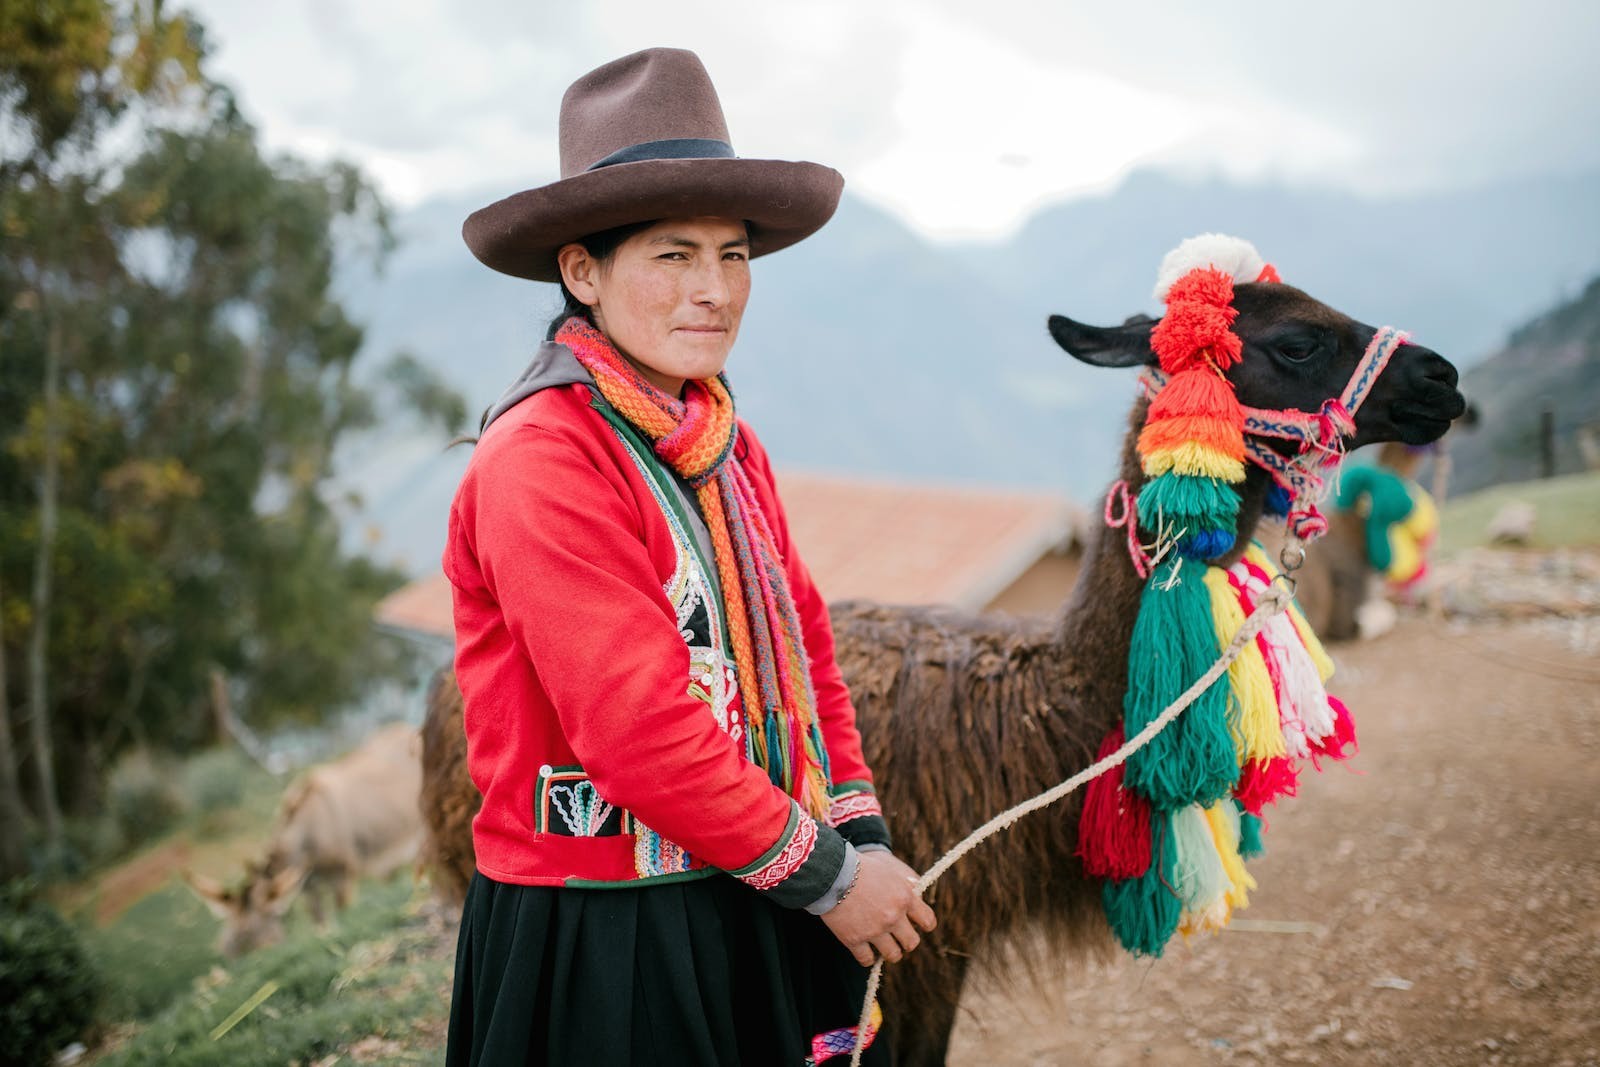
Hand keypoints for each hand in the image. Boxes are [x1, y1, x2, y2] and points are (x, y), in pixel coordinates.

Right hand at [820, 850, 936, 966]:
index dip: (924, 925)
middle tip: (897, 938)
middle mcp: (893, 916)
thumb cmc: (859, 866)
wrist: (830, 872)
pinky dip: (867, 957)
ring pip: (893, 955)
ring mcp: (874, 930)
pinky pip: (867, 960)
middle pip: (912, 943)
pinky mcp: (854, 940)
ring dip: (889, 952)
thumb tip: (917, 895)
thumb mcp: (888, 870)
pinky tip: (863, 950)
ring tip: (882, 946)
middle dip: (906, 942)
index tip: (917, 925)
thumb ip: (905, 885)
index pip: (928, 921)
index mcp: (904, 898)